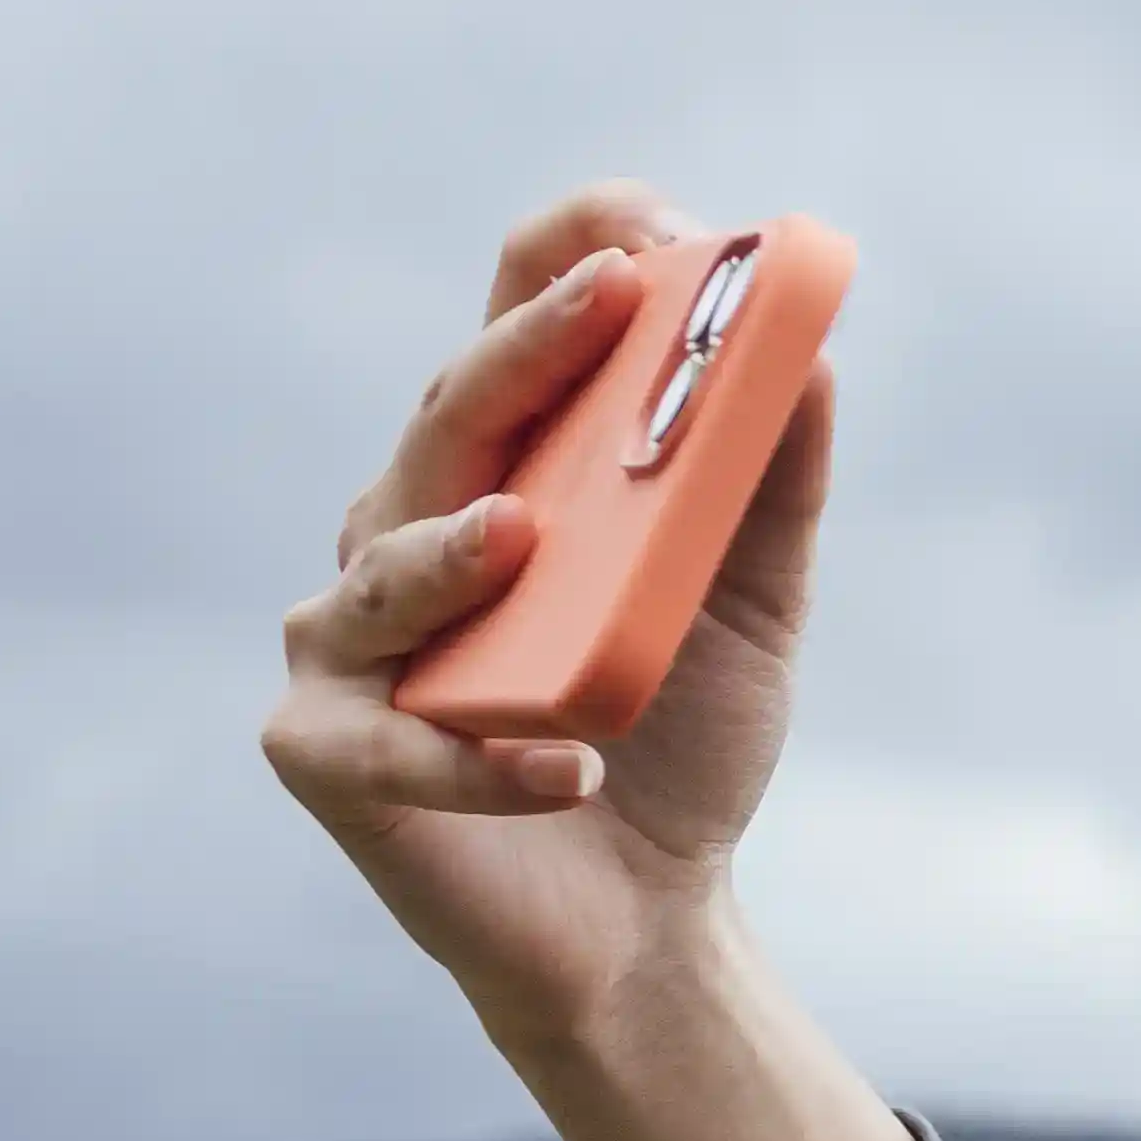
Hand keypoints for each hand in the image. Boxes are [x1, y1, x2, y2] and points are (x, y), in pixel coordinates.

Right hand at [258, 180, 835, 1069]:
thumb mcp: (747, 606)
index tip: (649, 216)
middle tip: (608, 299)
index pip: (507, 326)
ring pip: (385, 567)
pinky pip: (390, 744)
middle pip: (450, 417)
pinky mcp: (325, 753)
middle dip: (527, 351)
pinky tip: (570, 767)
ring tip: (526, 538)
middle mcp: (401, 525)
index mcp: (496, 471)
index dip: (565, 256)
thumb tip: (816, 360)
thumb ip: (770, 489)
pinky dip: (481, 758)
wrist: (646, 923)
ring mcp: (348, 635)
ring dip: (451, 549)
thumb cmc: (675, 741)